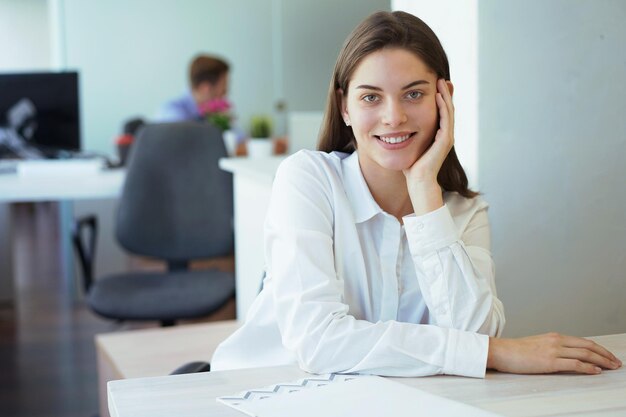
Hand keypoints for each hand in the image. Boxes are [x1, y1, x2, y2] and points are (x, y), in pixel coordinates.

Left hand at [403, 79, 453, 214]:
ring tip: (440, 81)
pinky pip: (445, 120)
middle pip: (447, 108)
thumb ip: (407, 136)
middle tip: (439, 77)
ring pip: (449, 111)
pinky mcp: (444, 141)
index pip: (440, 112)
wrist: (418, 182)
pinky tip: (438, 96)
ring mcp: (446, 137)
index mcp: (438, 135)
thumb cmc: (411, 167)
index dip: (438, 98)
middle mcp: (445, 134)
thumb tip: (395, 129)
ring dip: (445, 95)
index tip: (431, 84)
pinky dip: (443, 107)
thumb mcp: (408, 146)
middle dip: (444, 92)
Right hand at [488, 333, 622, 374]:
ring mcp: (554, 350)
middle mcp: (556, 341)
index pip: (583, 341)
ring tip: (612, 367)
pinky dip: (589, 367)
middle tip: (616, 362)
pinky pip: (575, 363)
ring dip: (602, 361)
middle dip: (605, 354)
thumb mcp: (537, 345)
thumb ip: (552, 348)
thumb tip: (564, 357)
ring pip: (585, 353)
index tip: (607, 356)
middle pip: (588, 346)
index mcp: (554, 336)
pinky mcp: (550, 362)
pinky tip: (596, 371)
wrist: (501, 351)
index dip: (599, 349)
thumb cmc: (515, 350)